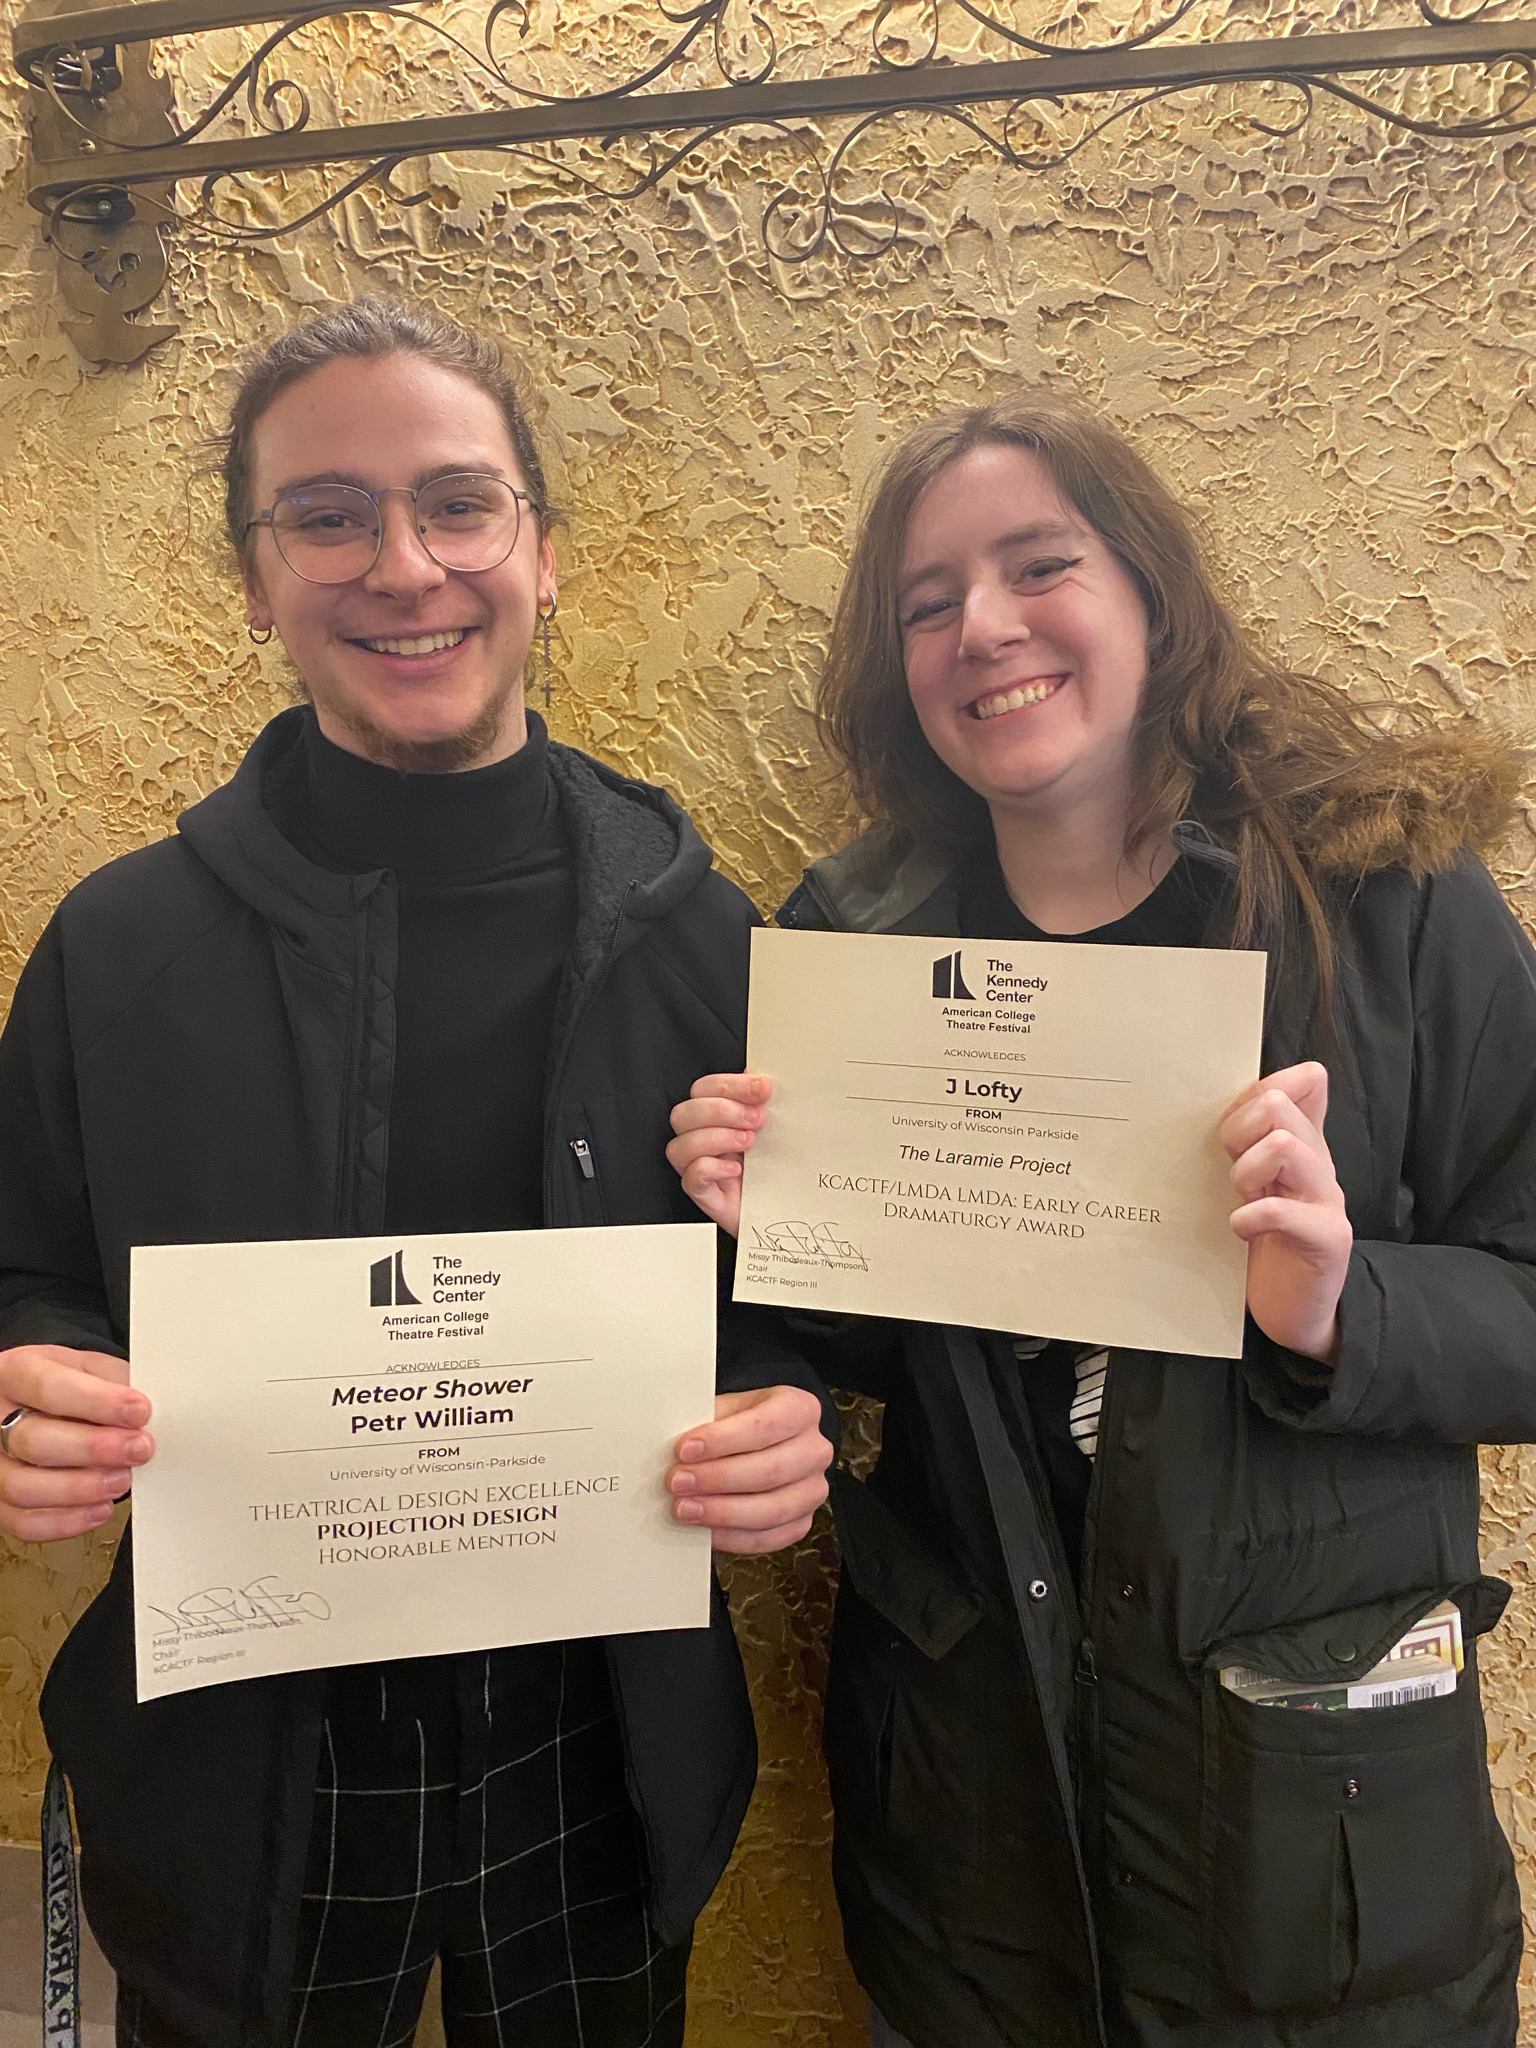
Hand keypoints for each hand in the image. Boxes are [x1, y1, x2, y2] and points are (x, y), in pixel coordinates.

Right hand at [0, 1346, 153, 1542]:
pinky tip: (100, 1507)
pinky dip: (66, 1521)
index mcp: (15, 1373)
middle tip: (139, 1449)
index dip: (96, 1402)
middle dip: (93, 1449)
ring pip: (21, 1487)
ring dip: (79, 1489)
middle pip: (31, 1440)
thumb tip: (149, 1413)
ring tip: (121, 1480)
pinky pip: (23, 1522)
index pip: (47, 1387)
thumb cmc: (71, 1385)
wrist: (44, 1405)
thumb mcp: (91, 1368)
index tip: (139, 1411)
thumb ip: (115, 1383)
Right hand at [666, 1073, 773, 1237]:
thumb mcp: (775, 1127)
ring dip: (717, 1138)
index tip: (762, 1089)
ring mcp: (699, 1167)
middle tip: (757, 1119)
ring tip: (749, 1142)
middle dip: (722, 1111)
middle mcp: (702, 1139)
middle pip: (683, 1114)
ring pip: (680, 1146)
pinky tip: (736, 1169)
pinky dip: (712, 1168)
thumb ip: (764, 1102)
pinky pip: (691, 1178)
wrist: (788, 1206)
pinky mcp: (705, 1194)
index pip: (704, 1088)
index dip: (731, 1085)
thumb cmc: (777, 1167)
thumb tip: (766, 1079)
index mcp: (716, 1116)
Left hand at [666, 1385, 832, 1553]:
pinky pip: (769, 1538)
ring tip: (685, 1509)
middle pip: (770, 1470)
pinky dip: (733, 1537)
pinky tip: (705, 1530)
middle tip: (678, 1482)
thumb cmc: (739, 1424)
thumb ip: (706, 1422)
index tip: (685, 1448)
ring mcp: (812, 1489)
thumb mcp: (726, 1409)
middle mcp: (814, 1450)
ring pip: (771, 1509)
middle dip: (717, 1478)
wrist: (757, 1443)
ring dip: (722, 1512)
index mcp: (800, 1409)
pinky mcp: (801, 1522)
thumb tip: (668, 1445)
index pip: (766, 1425)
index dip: (723, 1439)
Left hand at [1221, 1062, 1352, 1363]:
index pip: (1298, 1084)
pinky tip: (1241, 1228)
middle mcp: (1319, 1164)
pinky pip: (1281, 1211)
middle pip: (1278, 1107)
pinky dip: (1250, 1217)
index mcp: (1304, 1145)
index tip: (1234, 1129)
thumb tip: (1253, 1092)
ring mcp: (1326, 1199)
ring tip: (1241, 1199)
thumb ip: (1256, 1137)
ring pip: (1284, 1146)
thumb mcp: (1260, 1181)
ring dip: (1246, 1171)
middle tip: (1232, 1169)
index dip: (1255, 1093)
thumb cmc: (1269, 1244)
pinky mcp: (1327, 1238)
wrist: (1297, 1310)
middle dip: (1240, 1131)